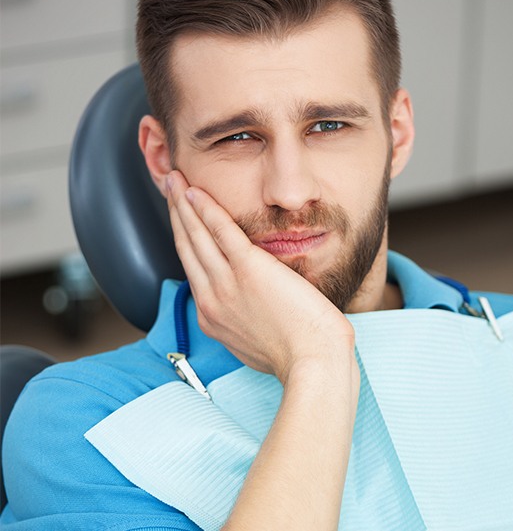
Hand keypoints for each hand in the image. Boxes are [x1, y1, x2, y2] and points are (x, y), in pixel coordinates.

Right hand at [166, 170, 354, 382]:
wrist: (313, 362)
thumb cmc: (297, 354)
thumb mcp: (256, 342)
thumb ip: (244, 319)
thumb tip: (250, 306)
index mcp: (213, 316)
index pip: (193, 268)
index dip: (185, 238)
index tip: (182, 218)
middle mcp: (212, 299)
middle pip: (187, 247)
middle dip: (176, 213)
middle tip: (169, 186)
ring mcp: (227, 284)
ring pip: (196, 235)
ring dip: (183, 203)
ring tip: (175, 179)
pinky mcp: (248, 269)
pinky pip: (220, 232)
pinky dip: (205, 209)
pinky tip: (195, 191)